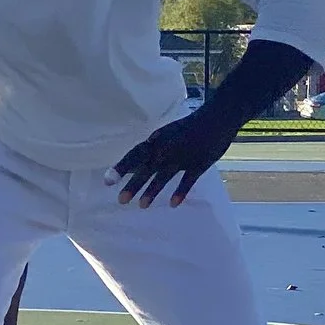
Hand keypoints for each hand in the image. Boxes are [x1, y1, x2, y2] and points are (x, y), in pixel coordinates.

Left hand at [110, 109, 238, 207]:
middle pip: (147, 167)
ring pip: (165, 174)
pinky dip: (181, 191)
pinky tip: (172, 204)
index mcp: (158, 139)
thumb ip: (154, 148)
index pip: (136, 154)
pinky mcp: (200, 163)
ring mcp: (184, 156)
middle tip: (120, 200)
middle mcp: (168, 147)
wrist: (217, 118)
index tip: (107, 181)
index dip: (122, 167)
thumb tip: (137, 162)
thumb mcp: (168, 133)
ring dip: (152, 190)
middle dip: (133, 183)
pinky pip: (188, 179)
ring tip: (141, 206)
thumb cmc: (191, 127)